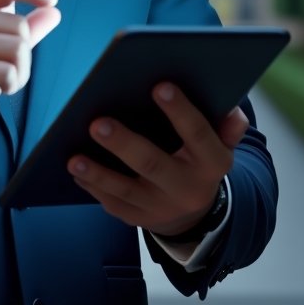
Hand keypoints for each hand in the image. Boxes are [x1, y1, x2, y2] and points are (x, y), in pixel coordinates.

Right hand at [0, 0, 59, 145]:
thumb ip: (19, 29)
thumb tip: (52, 11)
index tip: (51, 1)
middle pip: (19, 25)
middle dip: (24, 54)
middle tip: (5, 71)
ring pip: (18, 48)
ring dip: (19, 72)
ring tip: (0, 81)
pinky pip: (9, 71)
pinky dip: (11, 84)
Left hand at [67, 83, 248, 238]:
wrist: (195, 210)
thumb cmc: (200, 158)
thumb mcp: (221, 142)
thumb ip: (227, 123)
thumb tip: (230, 108)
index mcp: (212, 162)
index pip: (199, 135)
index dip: (181, 112)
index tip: (159, 86)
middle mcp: (188, 188)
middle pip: (154, 165)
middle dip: (124, 144)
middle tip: (97, 123)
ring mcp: (161, 207)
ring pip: (126, 190)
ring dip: (98, 173)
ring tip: (73, 157)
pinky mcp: (139, 218)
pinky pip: (113, 204)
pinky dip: (93, 187)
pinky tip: (76, 170)